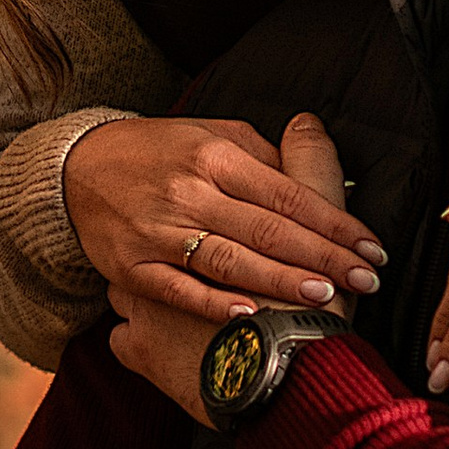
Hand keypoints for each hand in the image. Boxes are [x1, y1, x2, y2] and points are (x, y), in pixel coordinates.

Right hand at [65, 111, 383, 324]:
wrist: (76, 170)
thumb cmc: (159, 152)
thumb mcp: (212, 135)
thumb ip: (264, 157)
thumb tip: (319, 178)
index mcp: (216, 156)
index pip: (288, 194)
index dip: (335, 223)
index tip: (371, 248)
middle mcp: (190, 192)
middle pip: (268, 230)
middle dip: (323, 258)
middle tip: (367, 281)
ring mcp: (158, 232)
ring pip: (230, 261)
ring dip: (281, 282)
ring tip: (325, 296)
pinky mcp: (133, 267)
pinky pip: (179, 288)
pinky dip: (214, 303)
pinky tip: (250, 313)